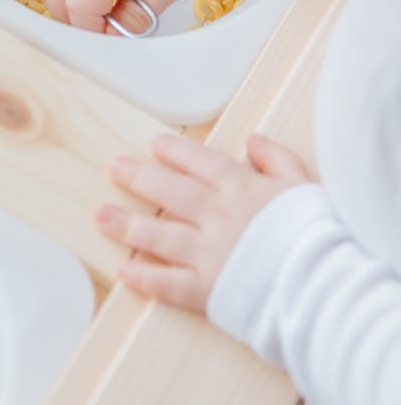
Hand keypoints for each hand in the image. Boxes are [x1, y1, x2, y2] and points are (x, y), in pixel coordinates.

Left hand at [94, 133, 310, 312]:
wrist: (328, 285)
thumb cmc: (322, 237)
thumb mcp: (306, 186)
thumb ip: (279, 160)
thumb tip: (253, 140)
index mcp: (243, 190)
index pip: (200, 162)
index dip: (174, 151)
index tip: (153, 144)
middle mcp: (218, 216)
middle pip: (169, 191)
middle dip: (137, 177)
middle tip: (114, 167)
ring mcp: (208, 252)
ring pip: (157, 234)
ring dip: (126, 224)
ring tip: (100, 216)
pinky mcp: (205, 288)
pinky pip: (167, 282)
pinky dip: (143, 277)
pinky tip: (123, 269)